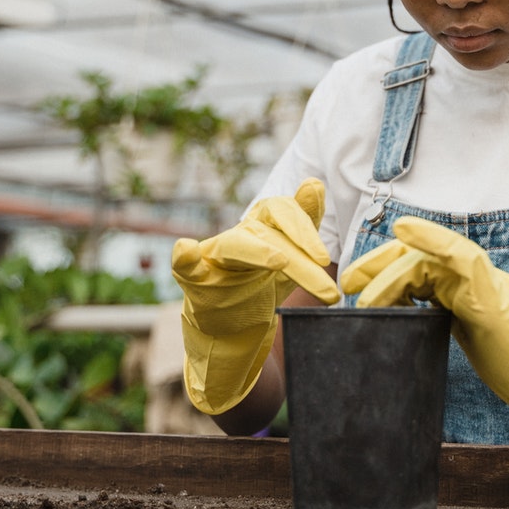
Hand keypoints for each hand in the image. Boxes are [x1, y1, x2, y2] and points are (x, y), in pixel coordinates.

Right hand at [172, 178, 339, 414]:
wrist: (232, 325)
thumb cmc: (262, 283)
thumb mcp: (291, 254)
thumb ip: (303, 221)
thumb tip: (314, 183)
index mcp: (263, 227)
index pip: (283, 212)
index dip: (304, 228)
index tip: (324, 258)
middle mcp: (239, 235)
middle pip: (268, 233)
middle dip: (298, 254)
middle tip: (323, 280)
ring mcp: (214, 257)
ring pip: (235, 246)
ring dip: (258, 252)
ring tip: (279, 261)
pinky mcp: (194, 280)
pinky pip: (185, 266)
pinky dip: (184, 258)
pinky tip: (185, 250)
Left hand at [341, 217, 508, 480]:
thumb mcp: (478, 341)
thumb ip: (452, 323)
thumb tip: (414, 324)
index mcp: (471, 292)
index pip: (424, 268)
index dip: (389, 270)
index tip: (359, 286)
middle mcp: (477, 281)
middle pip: (422, 257)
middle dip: (382, 264)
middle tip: (349, 282)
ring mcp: (488, 287)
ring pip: (434, 257)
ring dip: (393, 268)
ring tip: (365, 290)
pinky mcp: (496, 300)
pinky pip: (465, 260)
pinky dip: (436, 241)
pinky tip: (408, 233)